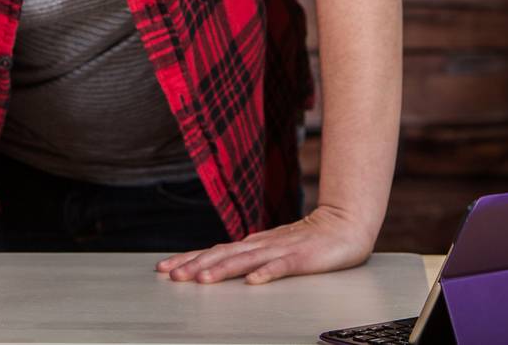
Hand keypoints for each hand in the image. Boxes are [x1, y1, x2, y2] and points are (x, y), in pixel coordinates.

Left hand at [155, 205, 374, 284]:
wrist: (343, 226)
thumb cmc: (306, 242)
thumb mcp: (270, 249)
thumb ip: (246, 257)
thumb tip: (216, 265)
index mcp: (252, 244)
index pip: (214, 251)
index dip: (189, 259)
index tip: (164, 268)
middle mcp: (261, 245)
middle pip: (223, 255)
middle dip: (196, 265)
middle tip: (173, 275)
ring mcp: (281, 250)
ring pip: (246, 260)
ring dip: (222, 270)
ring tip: (202, 280)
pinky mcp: (302, 258)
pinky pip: (282, 267)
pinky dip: (266, 273)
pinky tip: (252, 282)